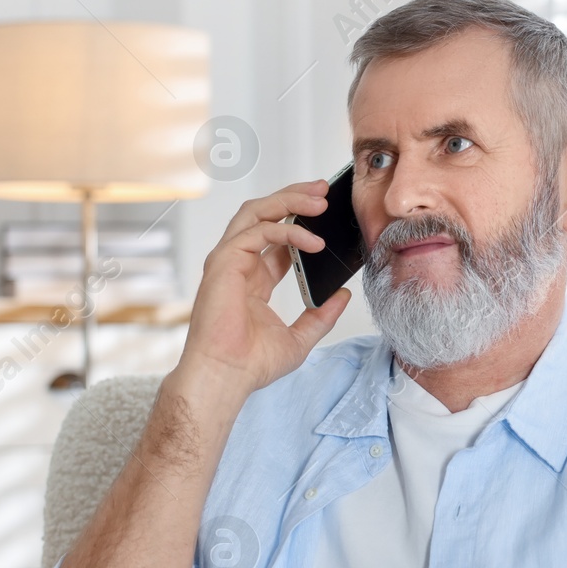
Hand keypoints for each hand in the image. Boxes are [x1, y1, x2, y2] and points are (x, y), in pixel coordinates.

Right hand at [175, 178, 351, 399]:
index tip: (328, 213)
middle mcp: (238, 265)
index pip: (276, 238)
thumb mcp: (300, 337)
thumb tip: (343, 295)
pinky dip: (287, 231)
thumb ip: (321, 315)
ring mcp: (228, 261)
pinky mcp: (224, 262)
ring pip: (257, 212)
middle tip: (324, 190)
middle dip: (294, 198)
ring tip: (320, 200)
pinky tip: (313, 241)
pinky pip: (258, 232)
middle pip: (264, 215)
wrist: (227, 377)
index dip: (301, 222)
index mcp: (253, 280)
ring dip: (289, 201)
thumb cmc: (251, 364)